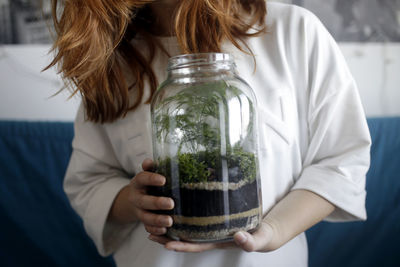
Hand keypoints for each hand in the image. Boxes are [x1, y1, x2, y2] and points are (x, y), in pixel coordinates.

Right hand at [108, 159, 174, 235]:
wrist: (135, 199)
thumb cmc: (148, 184)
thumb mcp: (148, 173)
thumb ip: (150, 167)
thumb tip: (149, 161)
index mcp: (138, 183)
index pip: (142, 179)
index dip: (151, 179)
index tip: (163, 180)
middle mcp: (136, 197)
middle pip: (143, 201)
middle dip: (157, 203)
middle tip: (171, 203)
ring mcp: (139, 211)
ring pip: (145, 217)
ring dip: (157, 220)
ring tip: (170, 221)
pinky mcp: (143, 222)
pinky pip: (147, 228)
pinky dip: (155, 230)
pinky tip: (165, 230)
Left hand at [148, 221, 276, 252]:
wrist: (264, 230)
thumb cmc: (261, 236)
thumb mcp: (259, 239)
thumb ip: (250, 242)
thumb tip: (239, 238)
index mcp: (217, 241)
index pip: (195, 246)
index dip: (181, 245)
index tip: (166, 242)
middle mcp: (210, 234)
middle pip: (185, 237)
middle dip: (167, 236)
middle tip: (149, 231)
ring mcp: (210, 226)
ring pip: (186, 227)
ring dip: (170, 224)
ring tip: (153, 218)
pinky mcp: (212, 217)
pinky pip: (194, 216)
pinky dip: (182, 212)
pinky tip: (174, 202)